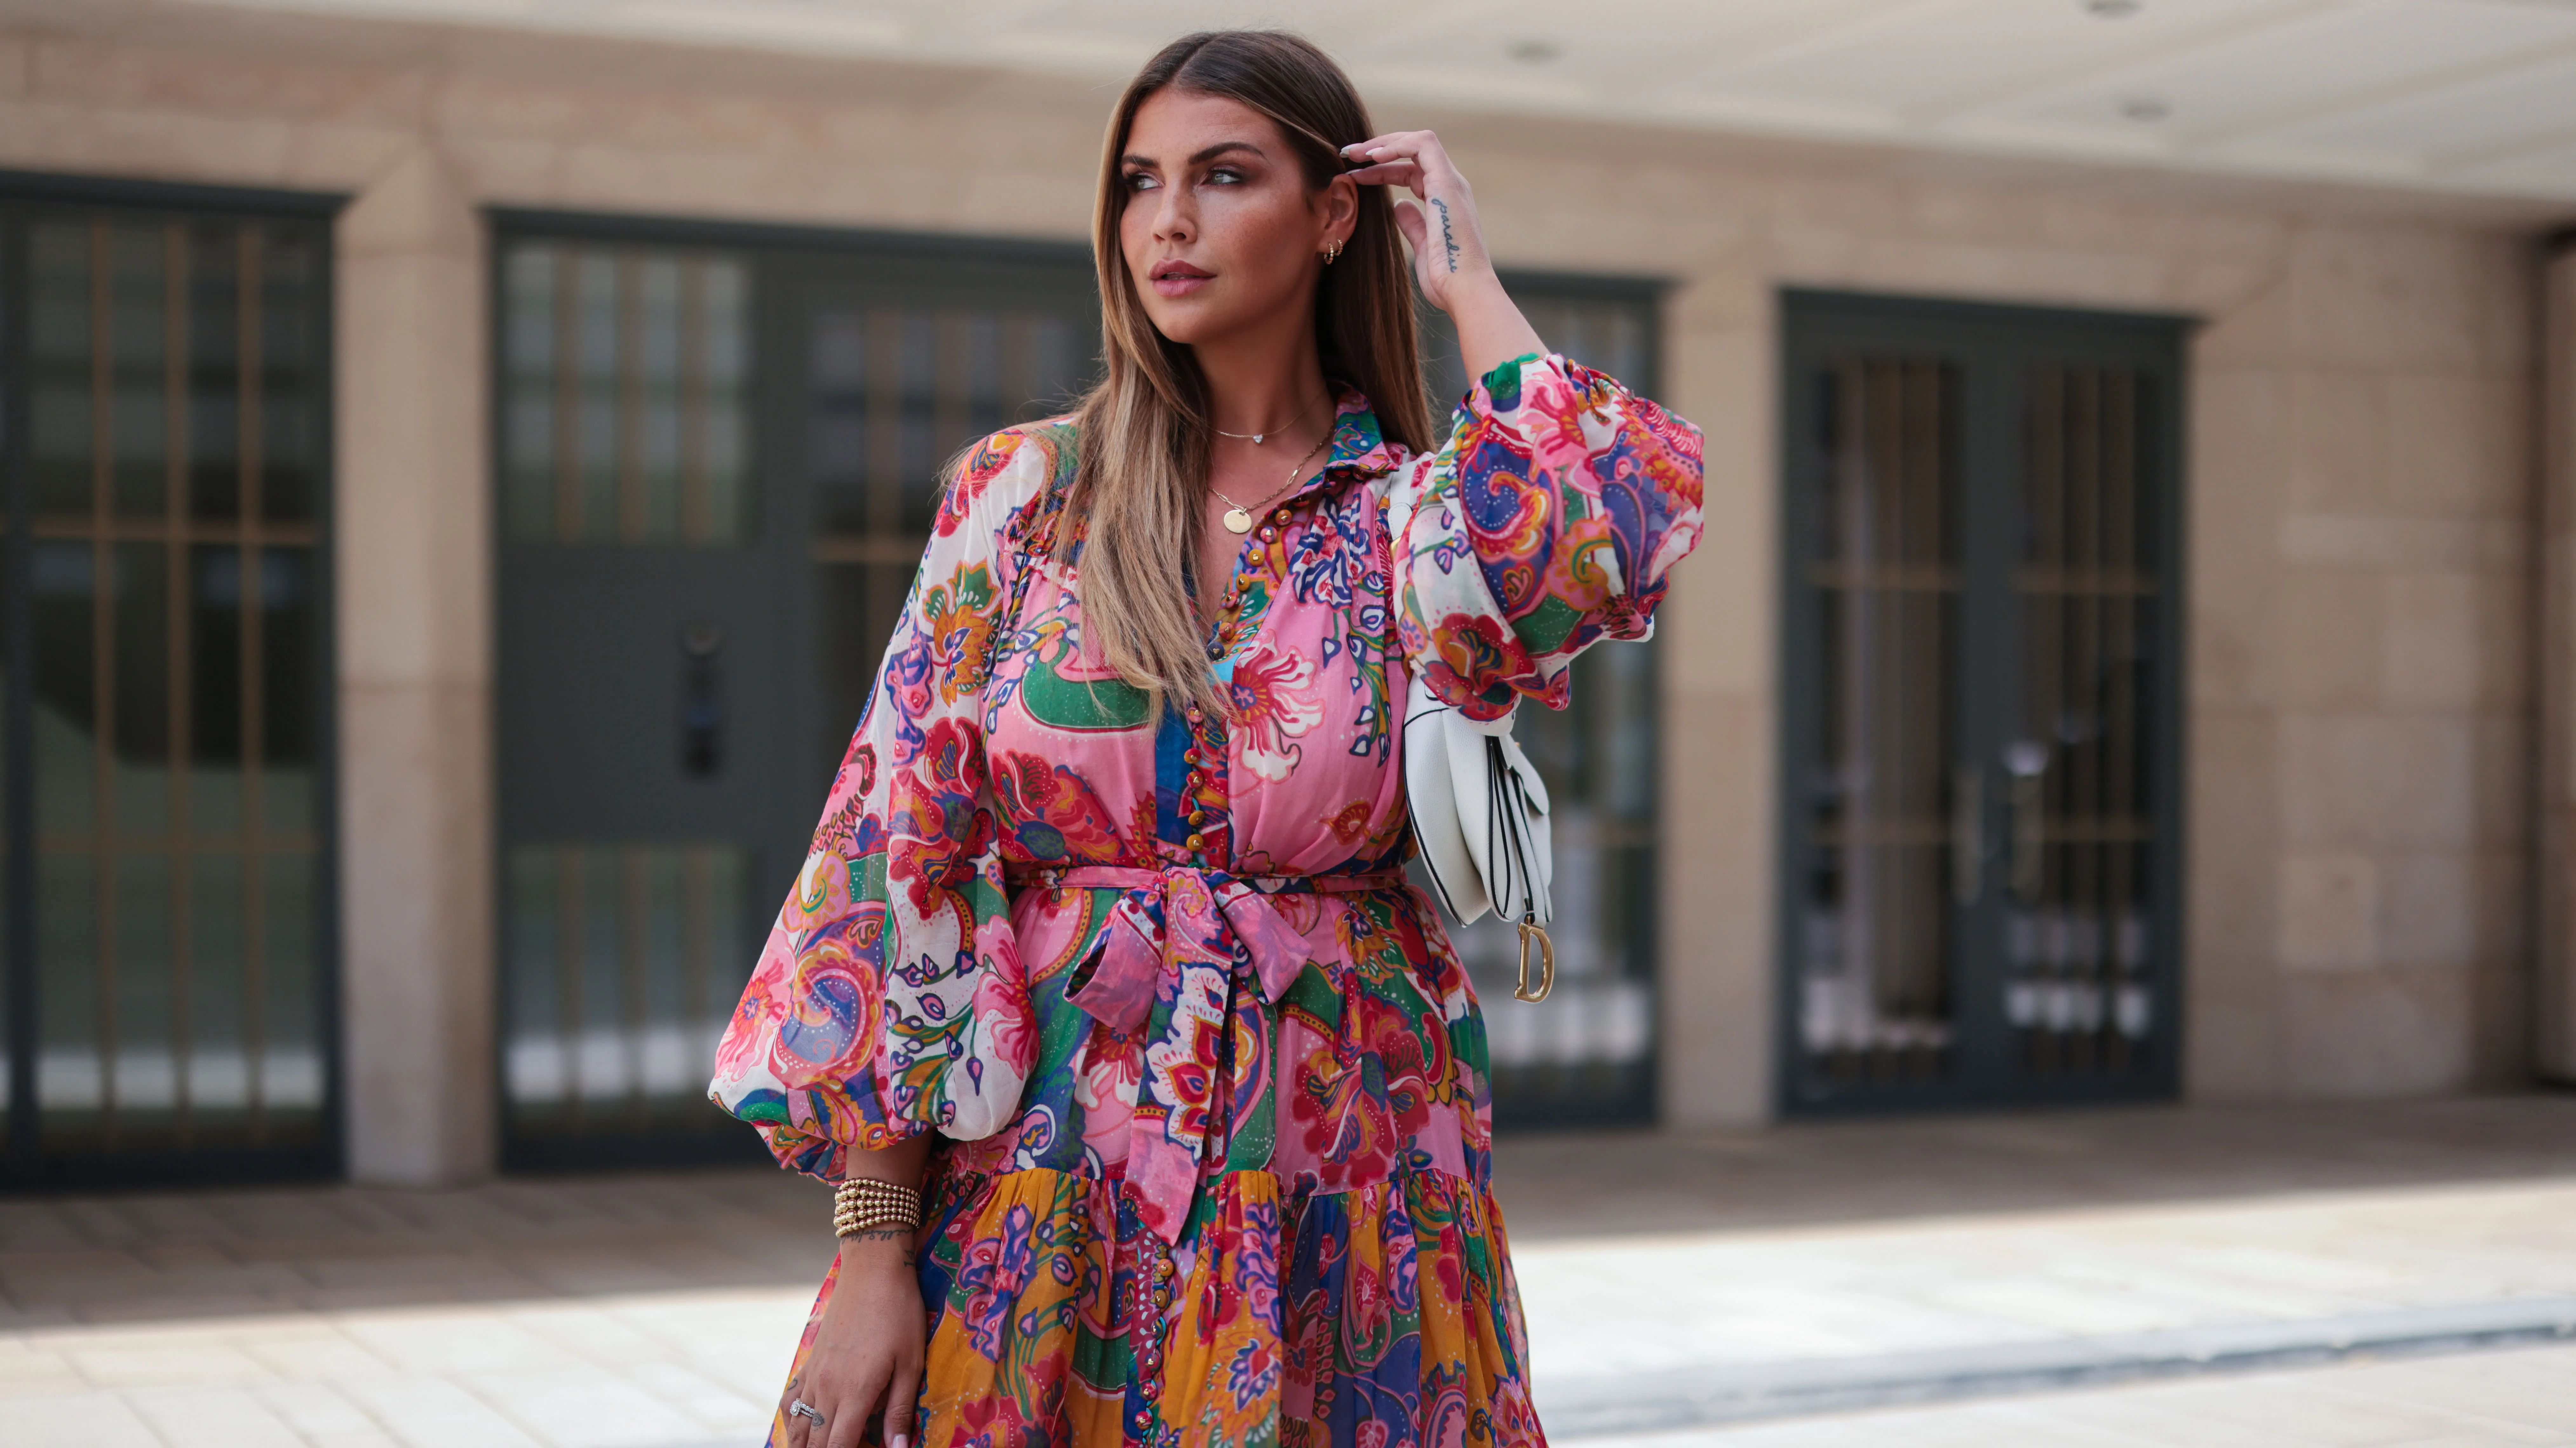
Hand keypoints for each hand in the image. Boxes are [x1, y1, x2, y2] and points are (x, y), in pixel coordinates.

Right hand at [782, 1238, 923, 1447]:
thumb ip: (901, 1410)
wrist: (872, 1269)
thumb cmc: (899, 1313)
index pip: (837, 1447)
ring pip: (799, 1426)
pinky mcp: (810, 1361)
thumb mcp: (911, 1363)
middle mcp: (826, 1388)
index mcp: (855, 1393)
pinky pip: (791, 1401)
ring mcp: (814, 1374)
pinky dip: (793, 1422)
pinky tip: (802, 1430)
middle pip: (816, 1442)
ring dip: (806, 1445)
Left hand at [1340, 130, 1496, 314]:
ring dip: (1384, 143)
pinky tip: (1373, 157)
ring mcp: (1450, 183)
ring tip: (1355, 153)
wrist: (1464, 291)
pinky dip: (1397, 145)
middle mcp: (1450, 187)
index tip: (1353, 175)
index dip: (1381, 170)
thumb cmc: (1445, 278)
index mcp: (1444, 200)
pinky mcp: (1447, 183)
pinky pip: (1422, 146)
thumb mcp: (1421, 247)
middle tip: (1348, 155)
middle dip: (1379, 149)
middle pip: (1413, 153)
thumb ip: (1412, 223)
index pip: (1411, 172)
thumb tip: (1399, 205)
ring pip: (1418, 142)